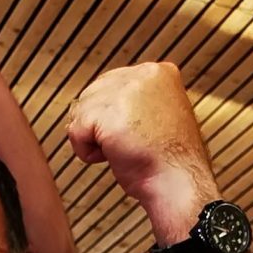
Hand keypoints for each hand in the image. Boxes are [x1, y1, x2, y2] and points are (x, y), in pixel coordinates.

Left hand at [66, 62, 220, 234]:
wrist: (176, 181)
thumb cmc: (166, 158)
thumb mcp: (154, 113)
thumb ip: (129, 100)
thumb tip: (85, 104)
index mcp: (158, 72)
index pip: (108, 84)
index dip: (111, 115)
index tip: (135, 133)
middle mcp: (143, 74)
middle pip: (90, 96)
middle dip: (100, 125)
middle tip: (129, 143)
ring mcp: (126, 91)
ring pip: (80, 112)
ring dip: (93, 139)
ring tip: (123, 149)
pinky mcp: (107, 112)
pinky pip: (75, 130)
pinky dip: (86, 152)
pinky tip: (113, 156)